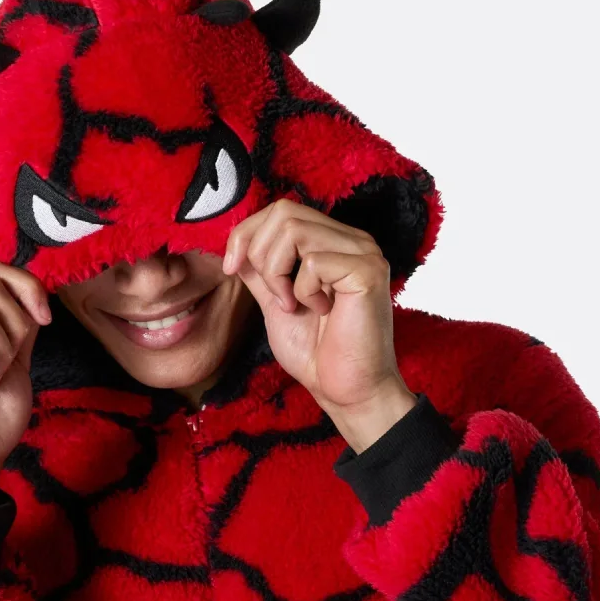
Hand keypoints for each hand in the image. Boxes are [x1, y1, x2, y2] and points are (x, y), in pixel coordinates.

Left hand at [222, 199, 416, 452]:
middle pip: (284, 212)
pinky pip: (312, 261)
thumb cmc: (316, 353)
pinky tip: (321, 311)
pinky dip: (303, 290)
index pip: (281, 210)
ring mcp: (364, 252)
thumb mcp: (276, 302)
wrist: (345, 391)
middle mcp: (352, 240)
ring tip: (294, 305)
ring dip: (278, 274)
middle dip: (260, 254)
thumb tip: (238, 243)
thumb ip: (261, 271)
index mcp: (332, 243)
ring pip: (294, 230)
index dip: (246, 234)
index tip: (231, 269)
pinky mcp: (368, 271)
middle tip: (275, 296)